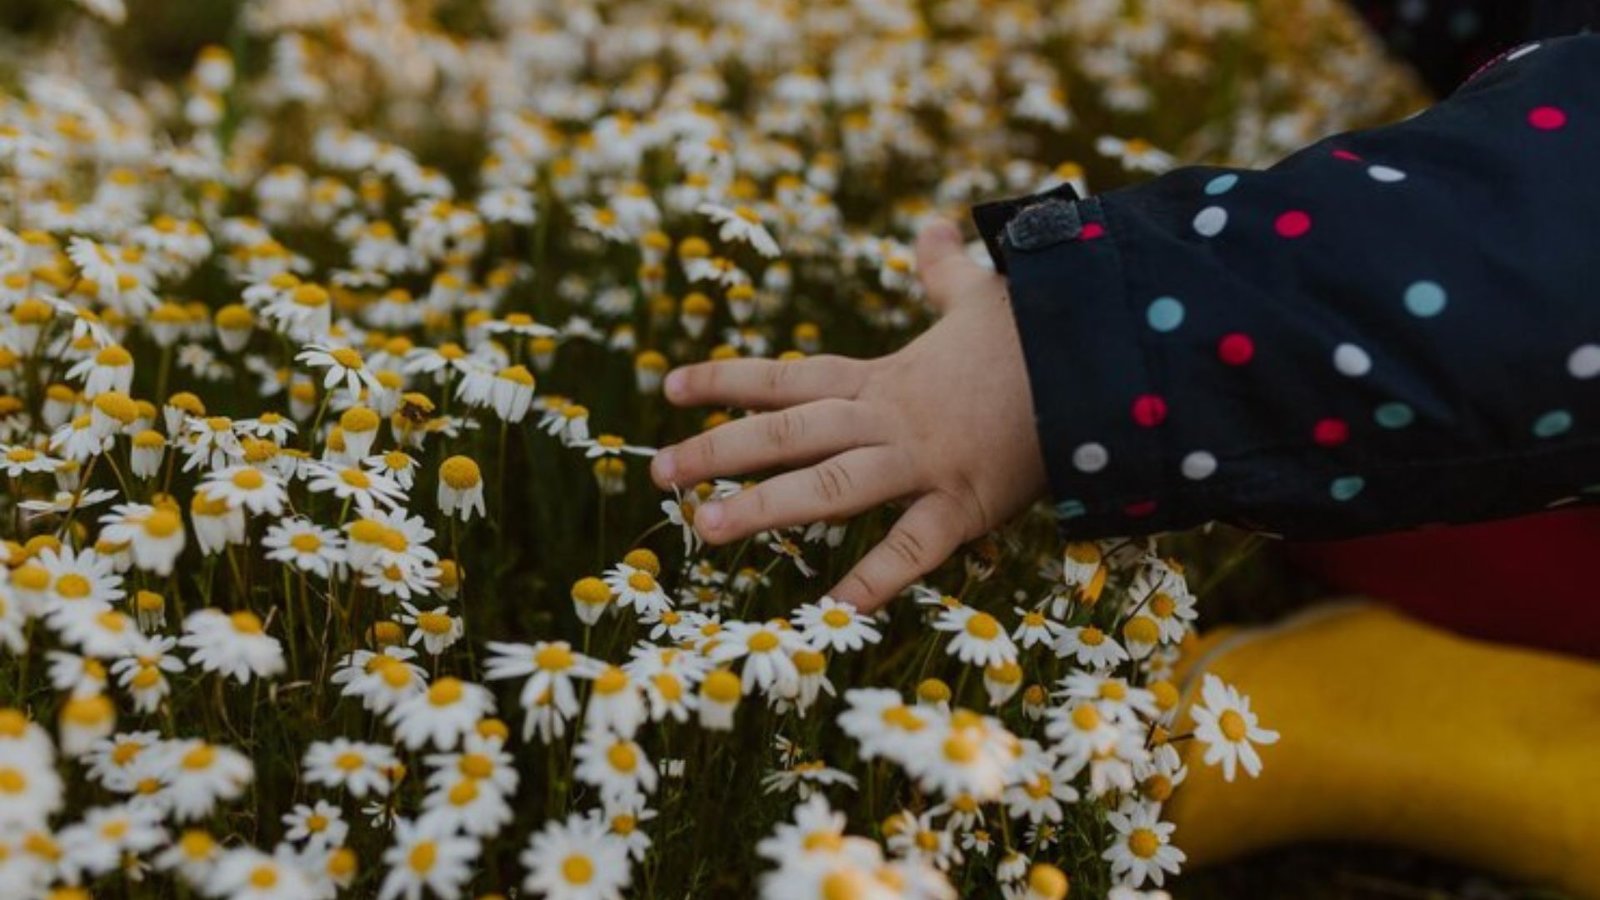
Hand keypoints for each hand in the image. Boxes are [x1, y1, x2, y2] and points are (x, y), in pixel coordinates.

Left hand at [649, 218, 1048, 609]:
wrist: (1099, 359)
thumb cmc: (1035, 332)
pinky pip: (911, 547)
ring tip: (704, 531)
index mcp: (882, 377)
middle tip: (659, 474)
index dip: (727, 380)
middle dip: (719, 451)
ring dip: (764, 508)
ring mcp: (922, 462)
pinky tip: (829, 611)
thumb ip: (942, 269)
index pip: (788, 377)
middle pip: (787, 432)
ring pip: (828, 485)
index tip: (670, 388)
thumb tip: (933, 224)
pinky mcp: (964, 504)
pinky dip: (873, 579)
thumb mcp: (979, 293)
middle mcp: (887, 419)